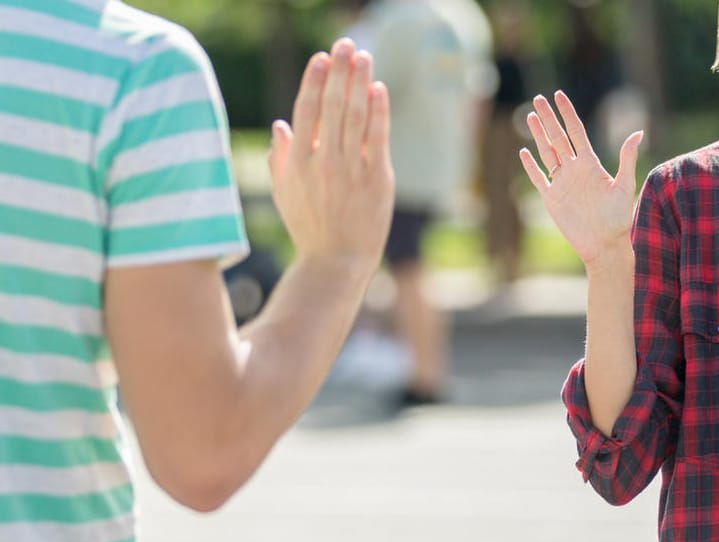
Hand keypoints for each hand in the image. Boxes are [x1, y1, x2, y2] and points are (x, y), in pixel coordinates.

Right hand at [268, 38, 393, 280]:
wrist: (337, 261)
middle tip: (346, 44)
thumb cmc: (310, 227)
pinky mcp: (377, 179)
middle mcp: (324, 162)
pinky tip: (379, 89)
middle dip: (340, 71)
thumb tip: (281, 124)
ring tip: (364, 56)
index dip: (314, 81)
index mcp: (298, 163)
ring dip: (361, 82)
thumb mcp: (285, 193)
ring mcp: (351, 170)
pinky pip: (377, 137)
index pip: (306, 111)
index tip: (322, 58)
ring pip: (356, 116)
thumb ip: (280, 158)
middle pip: (333, 105)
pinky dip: (379, 111)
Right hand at [519, 91, 642, 268]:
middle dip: (548, 117)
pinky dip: (530, 166)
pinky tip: (524, 151)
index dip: (567, 113)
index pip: (576, 131)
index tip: (559, 95)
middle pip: (558, 137)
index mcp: (591, 163)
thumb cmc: (620, 218)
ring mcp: (561, 183)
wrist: (605, 244)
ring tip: (531, 116)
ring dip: (538, 135)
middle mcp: (574, 169)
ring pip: (546, 153)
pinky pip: (538, 178)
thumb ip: (627, 159)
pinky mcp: (552, 199)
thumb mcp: (625, 186)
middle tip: (539, 97)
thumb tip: (638, 132)